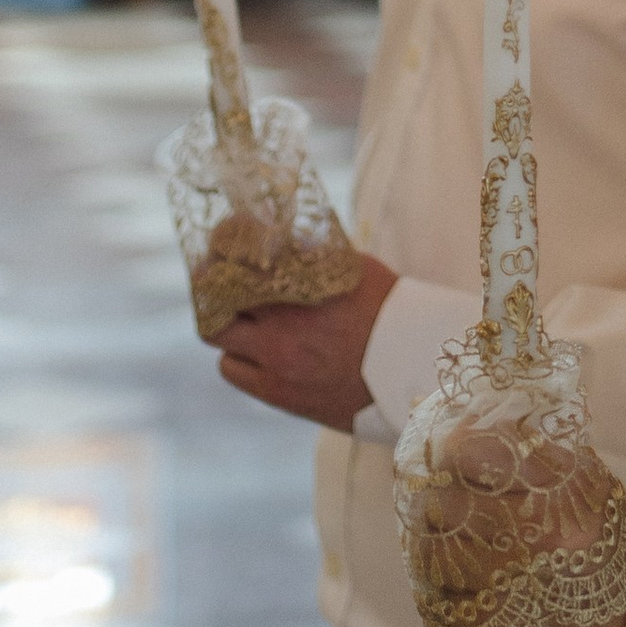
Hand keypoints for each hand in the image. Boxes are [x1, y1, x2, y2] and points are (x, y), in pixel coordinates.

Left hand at [216, 256, 398, 429]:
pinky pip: (231, 370)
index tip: (229, 233)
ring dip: (226, 321)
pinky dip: (237, 357)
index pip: (239, 252)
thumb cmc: (391, 315)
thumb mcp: (353, 270)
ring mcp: (275, 360)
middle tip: (219, 276)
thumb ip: (310, 256)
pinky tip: (257, 351)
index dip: (226, 238)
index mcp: (301, 284)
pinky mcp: (277, 393)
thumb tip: (276, 240)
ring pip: (215, 335)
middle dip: (213, 280)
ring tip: (245, 317)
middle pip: (212, 294)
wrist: (413, 372)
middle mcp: (280, 322)